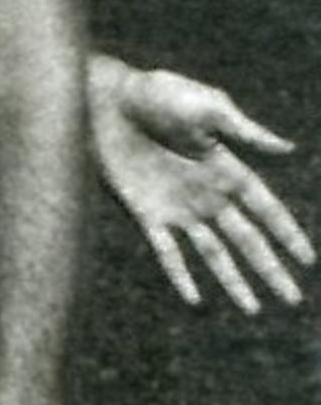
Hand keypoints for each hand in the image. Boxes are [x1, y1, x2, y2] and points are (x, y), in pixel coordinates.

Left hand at [92, 61, 310, 314]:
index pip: (266, 210)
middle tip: (293, 299)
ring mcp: (176, 208)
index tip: (309, 261)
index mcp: (227, 170)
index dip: (288, 234)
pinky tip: (195, 300)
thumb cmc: (159, 95)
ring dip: (234, 281)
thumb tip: (289, 149)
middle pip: (247, 240)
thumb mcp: (209, 107)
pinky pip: (166, 252)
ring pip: (213, 254)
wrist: (104, 101)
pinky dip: (180, 275)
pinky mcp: (144, 213)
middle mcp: (206, 195)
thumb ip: (246, 132)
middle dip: (271, 269)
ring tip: (254, 309)